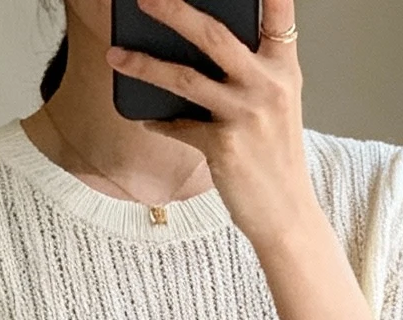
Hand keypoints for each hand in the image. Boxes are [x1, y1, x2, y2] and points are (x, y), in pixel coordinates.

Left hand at [107, 0, 316, 251]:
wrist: (287, 216)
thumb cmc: (276, 159)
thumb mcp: (276, 104)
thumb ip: (251, 71)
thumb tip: (197, 47)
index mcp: (284, 68)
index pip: (279, 13)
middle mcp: (267, 86)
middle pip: (214, 35)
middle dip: (173, 11)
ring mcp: (245, 116)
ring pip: (185, 79)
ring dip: (144, 65)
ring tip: (115, 55)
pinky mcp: (224, 147)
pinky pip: (179, 127)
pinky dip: (159, 123)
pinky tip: (146, 121)